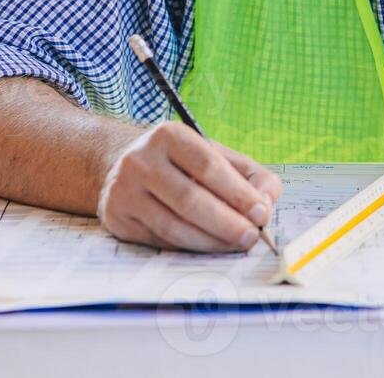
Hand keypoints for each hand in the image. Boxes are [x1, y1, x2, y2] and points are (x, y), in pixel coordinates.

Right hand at [95, 122, 281, 252]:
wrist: (125, 166)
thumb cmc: (184, 164)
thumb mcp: (217, 156)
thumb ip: (251, 175)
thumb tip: (267, 203)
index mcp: (170, 135)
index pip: (208, 166)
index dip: (238, 193)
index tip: (261, 213)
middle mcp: (141, 160)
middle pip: (190, 199)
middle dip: (227, 223)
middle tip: (251, 238)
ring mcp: (124, 190)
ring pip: (173, 226)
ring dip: (210, 242)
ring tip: (235, 246)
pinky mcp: (116, 218)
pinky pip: (159, 240)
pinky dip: (188, 248)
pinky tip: (209, 248)